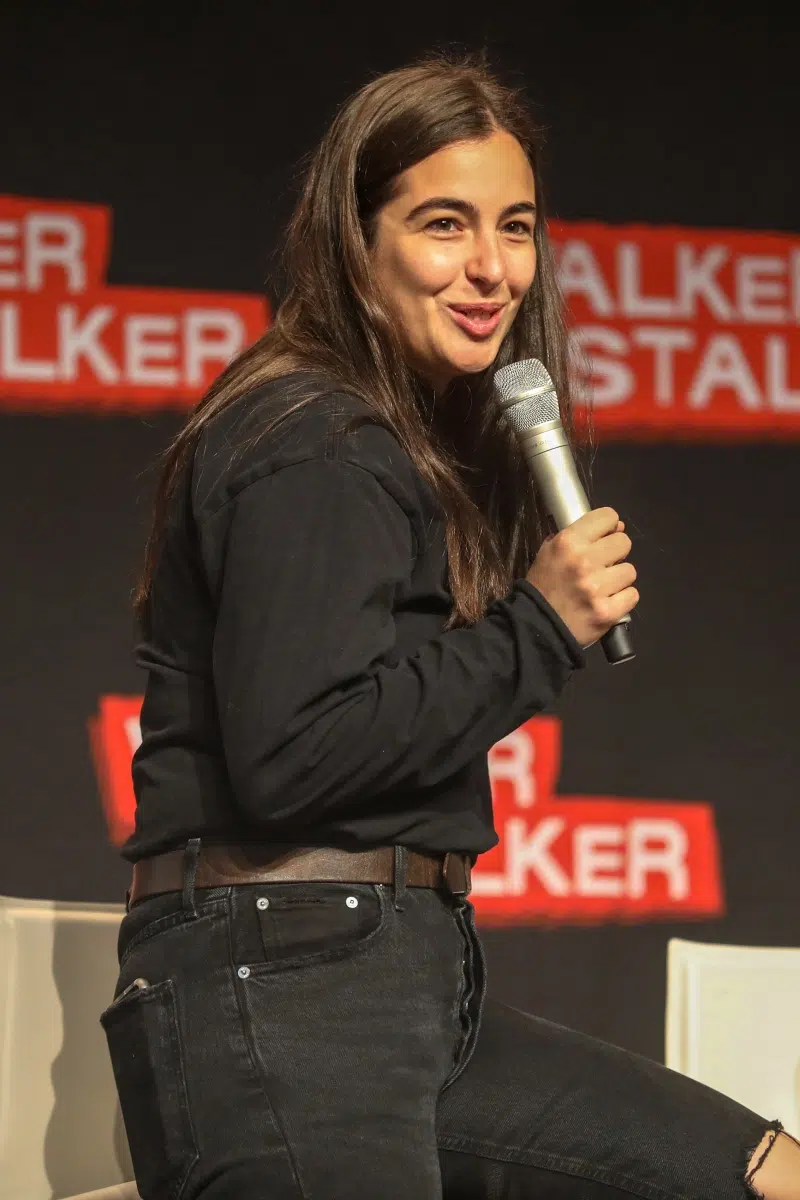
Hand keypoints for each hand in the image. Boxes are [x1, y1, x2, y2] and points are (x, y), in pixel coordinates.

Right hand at [525, 507, 638, 648]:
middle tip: (602, 566)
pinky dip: (622, 600)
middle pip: (623, 542)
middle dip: (615, 554)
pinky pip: (632, 595)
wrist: (536, 627)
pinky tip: (607, 602)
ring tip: (602, 588)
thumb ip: (579, 536)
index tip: (603, 538)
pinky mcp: (608, 611)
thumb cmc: (543, 587)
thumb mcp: (549, 552)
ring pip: (630, 571)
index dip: (608, 527)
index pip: (608, 516)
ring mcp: (597, 588)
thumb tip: (617, 526)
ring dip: (618, 579)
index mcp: (568, 542)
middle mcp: (584, 561)